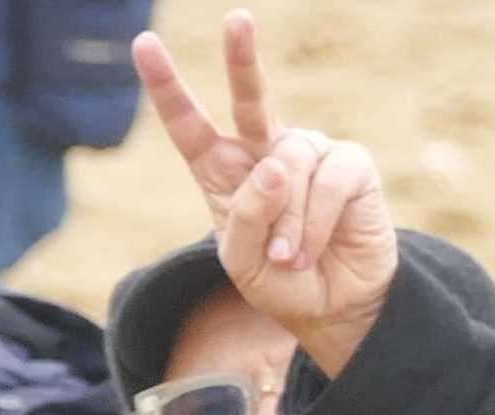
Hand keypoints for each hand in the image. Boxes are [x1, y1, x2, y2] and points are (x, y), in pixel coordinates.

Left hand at [133, 10, 397, 374]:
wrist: (331, 306)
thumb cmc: (278, 280)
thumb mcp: (241, 260)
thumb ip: (246, 216)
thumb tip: (277, 164)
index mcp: (223, 171)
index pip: (190, 126)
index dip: (168, 88)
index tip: (144, 45)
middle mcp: (266, 152)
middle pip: (249, 99)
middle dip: (242, 58)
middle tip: (237, 19)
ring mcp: (308, 152)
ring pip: (288, 170)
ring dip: (286, 225)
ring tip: (290, 257)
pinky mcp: (349, 163)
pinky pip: (325, 183)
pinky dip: (313, 224)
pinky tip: (311, 249)